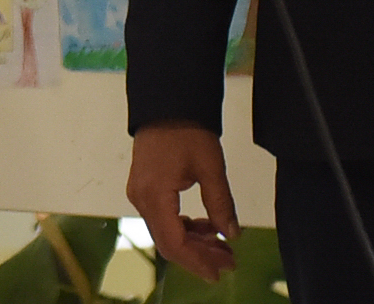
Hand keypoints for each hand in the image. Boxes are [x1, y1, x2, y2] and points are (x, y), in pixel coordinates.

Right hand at [127, 122, 238, 280]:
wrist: (166, 103)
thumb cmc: (186, 130)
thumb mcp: (210, 167)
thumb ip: (221, 204)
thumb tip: (232, 234)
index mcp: (155, 195)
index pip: (174, 242)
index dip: (197, 261)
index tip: (220, 270)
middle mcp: (141, 199)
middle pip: (168, 242)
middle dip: (198, 255)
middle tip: (228, 261)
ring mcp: (140, 194)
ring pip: (165, 232)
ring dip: (193, 242)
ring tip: (222, 245)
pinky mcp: (144, 188)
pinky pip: (163, 218)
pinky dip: (184, 227)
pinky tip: (206, 227)